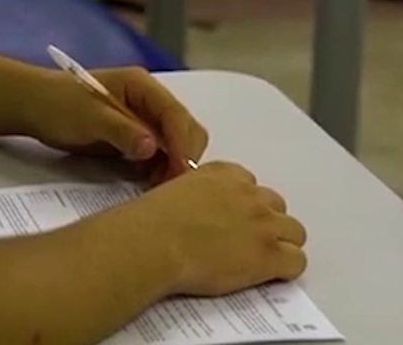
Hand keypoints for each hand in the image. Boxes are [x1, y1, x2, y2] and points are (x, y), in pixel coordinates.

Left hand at [25, 68, 208, 179]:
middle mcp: (150, 101)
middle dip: (182, 156)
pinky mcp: (136, 137)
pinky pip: (159, 155)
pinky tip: (150, 184)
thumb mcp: (89, 117)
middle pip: (184, 130)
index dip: (182, 144)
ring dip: (173, 166)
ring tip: (158, 188)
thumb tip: (152, 148)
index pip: (176, 115)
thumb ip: (121, 131)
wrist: (32, 107)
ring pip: (175, 145)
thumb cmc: (58, 105)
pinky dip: (160, 169)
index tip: (181, 171)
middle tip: (169, 186)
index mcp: (142, 86)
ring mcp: (144, 119)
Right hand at [127, 162, 306, 296]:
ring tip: (260, 259)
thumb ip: (196, 195)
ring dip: (281, 243)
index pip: (249, 184)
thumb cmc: (151, 219)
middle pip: (276, 205)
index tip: (232, 216)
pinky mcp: (270, 255)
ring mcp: (263, 224)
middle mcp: (248, 194)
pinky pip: (297, 261)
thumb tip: (197, 211)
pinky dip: (286, 269)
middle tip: (245, 239)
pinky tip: (267, 275)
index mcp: (222, 174)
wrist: (154, 242)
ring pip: (295, 232)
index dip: (242, 203)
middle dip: (266, 221)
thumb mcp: (172, 190)